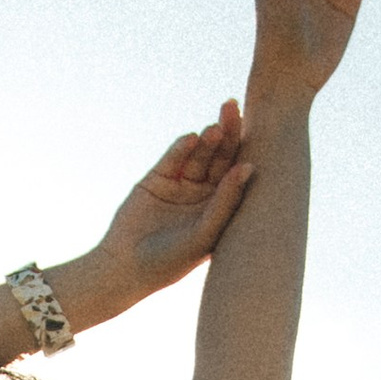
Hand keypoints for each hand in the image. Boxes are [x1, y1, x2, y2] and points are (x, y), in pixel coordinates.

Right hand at [87, 111, 252, 309]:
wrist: (126, 268)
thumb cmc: (173, 261)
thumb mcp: (205, 233)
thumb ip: (225, 202)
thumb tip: (248, 168)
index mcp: (221, 208)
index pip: (237, 172)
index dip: (244, 150)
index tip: (253, 129)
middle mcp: (203, 194)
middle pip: (220, 157)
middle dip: (227, 134)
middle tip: (232, 111)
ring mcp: (180, 185)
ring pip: (198, 155)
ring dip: (206, 141)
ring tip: (213, 130)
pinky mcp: (156, 179)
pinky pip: (172, 159)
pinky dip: (180, 148)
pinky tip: (191, 139)